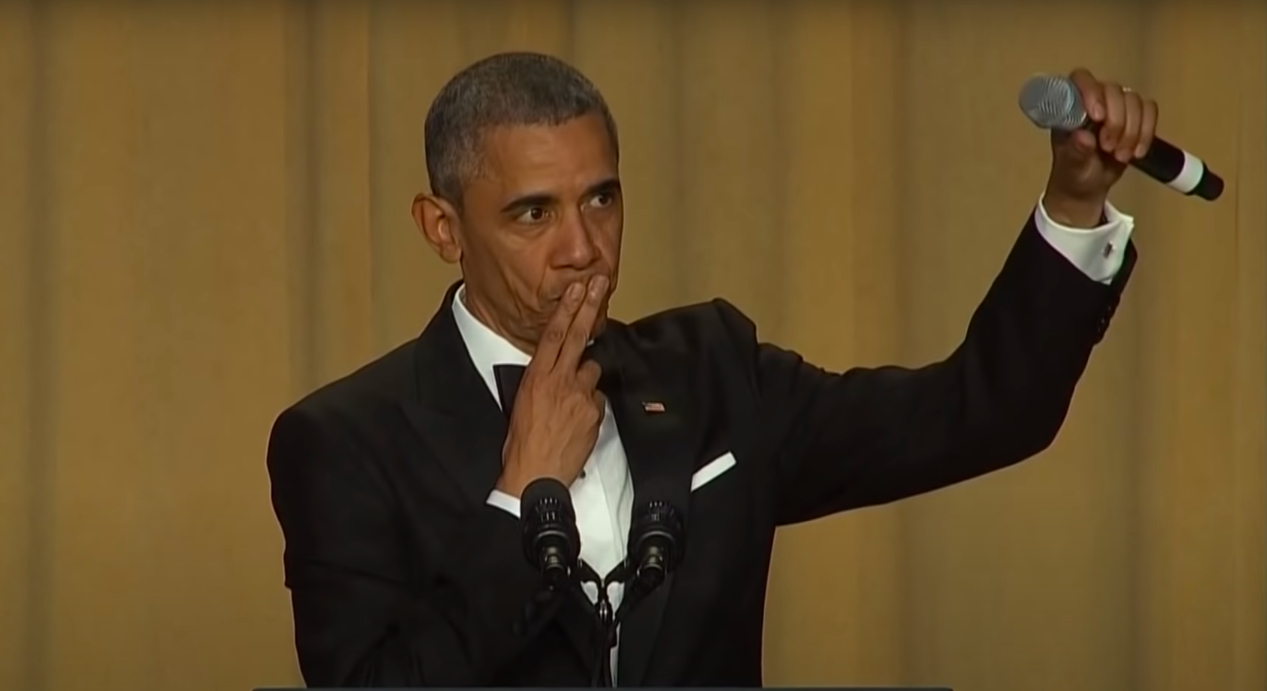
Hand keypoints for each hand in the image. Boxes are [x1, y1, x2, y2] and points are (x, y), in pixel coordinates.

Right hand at [496, 275, 609, 497]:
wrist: (535, 474)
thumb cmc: (521, 443)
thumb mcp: (522, 403)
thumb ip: (541, 380)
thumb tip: (554, 369)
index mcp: (536, 377)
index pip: (553, 335)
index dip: (567, 309)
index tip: (576, 289)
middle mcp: (559, 381)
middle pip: (577, 336)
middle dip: (589, 307)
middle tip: (600, 283)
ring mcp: (579, 396)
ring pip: (592, 370)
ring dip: (586, 377)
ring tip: (572, 400)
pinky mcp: (594, 412)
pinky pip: (598, 398)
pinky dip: (591, 404)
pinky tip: (579, 419)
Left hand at [1044, 67, 1158, 226]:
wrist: (1087, 185)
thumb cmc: (1072, 171)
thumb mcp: (1070, 167)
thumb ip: (1075, 152)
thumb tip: (1083, 138)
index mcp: (1070, 106)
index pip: (1081, 79)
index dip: (1092, 92)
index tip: (1098, 118)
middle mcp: (1094, 99)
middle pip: (1113, 90)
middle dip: (1116, 121)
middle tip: (1108, 147)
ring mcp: (1116, 105)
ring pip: (1134, 100)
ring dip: (1132, 130)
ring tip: (1120, 156)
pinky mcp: (1136, 115)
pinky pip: (1150, 110)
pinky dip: (1147, 132)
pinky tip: (1137, 152)